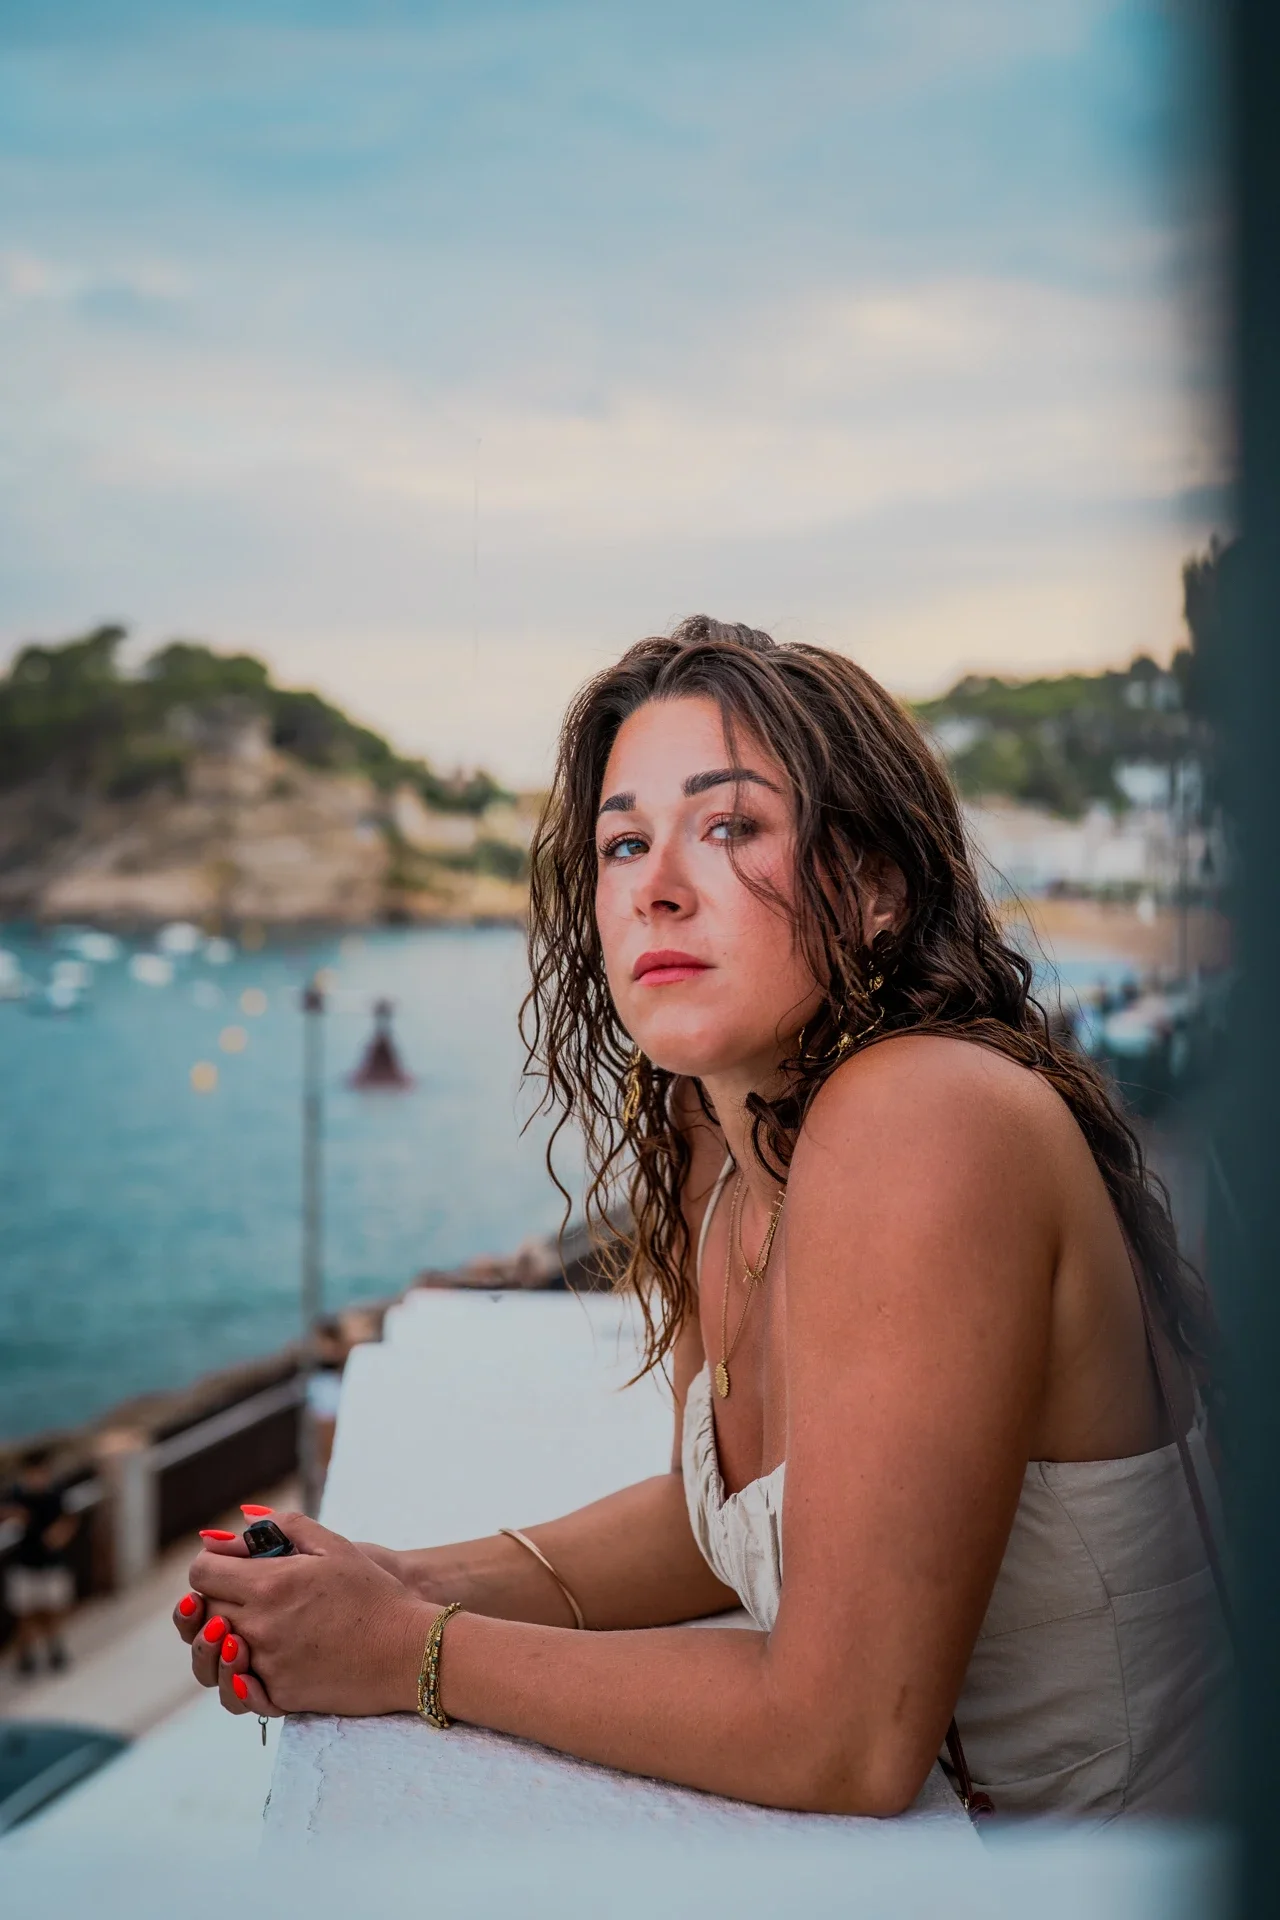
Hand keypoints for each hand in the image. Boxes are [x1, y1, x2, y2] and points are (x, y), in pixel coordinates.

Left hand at [182, 1512, 436, 1716]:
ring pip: (213, 1656)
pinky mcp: (279, 1696)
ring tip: (241, 1630)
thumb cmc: (374, 1592)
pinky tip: (252, 1664)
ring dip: (219, 1641)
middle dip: (214, 1599)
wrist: (408, 1649)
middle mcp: (259, 1627)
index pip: (201, 1574)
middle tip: (243, 1593)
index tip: (228, 1566)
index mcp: (269, 1585)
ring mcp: (267, 1666)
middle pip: (204, 1613)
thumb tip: (239, 1522)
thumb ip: (283, 1527)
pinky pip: (237, 1693)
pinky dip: (238, 1679)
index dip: (209, 1565)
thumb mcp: (334, 1545)